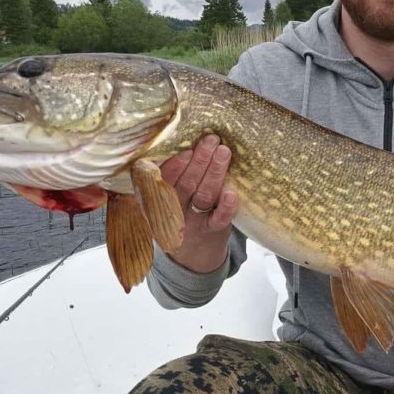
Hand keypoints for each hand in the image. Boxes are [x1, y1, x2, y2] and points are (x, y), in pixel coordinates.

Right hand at [160, 134, 239, 271]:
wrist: (192, 255)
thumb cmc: (183, 213)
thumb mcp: (168, 197)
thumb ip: (172, 176)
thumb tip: (182, 138)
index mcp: (162, 198)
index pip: (166, 180)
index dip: (175, 165)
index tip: (186, 149)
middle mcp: (177, 210)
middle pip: (187, 184)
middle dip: (200, 161)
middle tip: (211, 140)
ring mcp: (195, 221)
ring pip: (203, 196)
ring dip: (214, 174)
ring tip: (224, 152)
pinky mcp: (213, 231)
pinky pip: (219, 220)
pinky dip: (225, 208)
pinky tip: (232, 193)